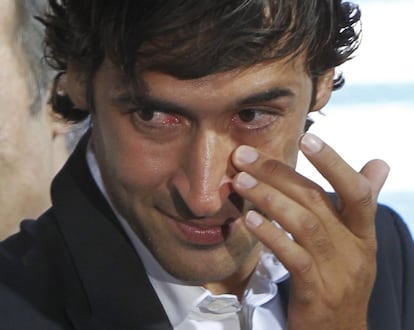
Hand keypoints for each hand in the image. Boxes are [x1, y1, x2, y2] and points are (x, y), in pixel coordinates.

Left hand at [231, 133, 389, 329]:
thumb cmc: (342, 280)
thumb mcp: (356, 242)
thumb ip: (359, 204)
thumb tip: (379, 163)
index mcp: (363, 233)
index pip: (356, 191)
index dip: (334, 163)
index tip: (307, 138)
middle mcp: (355, 249)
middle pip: (317, 201)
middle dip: (278, 173)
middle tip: (243, 155)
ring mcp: (336, 271)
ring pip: (304, 224)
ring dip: (269, 199)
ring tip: (240, 181)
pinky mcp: (315, 292)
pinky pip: (293, 257)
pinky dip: (270, 235)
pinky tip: (249, 220)